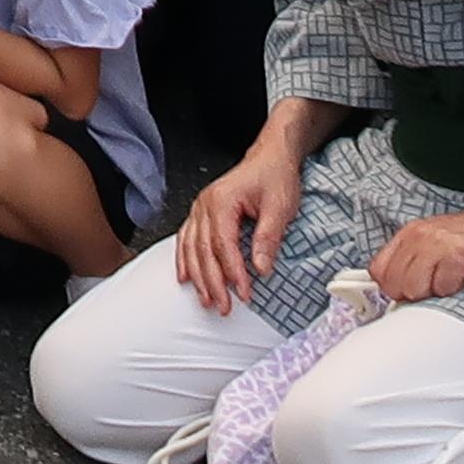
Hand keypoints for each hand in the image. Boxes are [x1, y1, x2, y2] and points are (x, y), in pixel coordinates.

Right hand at [177, 136, 305, 317]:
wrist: (270, 157)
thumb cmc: (274, 176)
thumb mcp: (279, 207)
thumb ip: (268, 238)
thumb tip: (261, 267)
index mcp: (222, 202)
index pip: (224, 245)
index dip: (233, 272)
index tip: (244, 293)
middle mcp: (205, 205)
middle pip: (204, 251)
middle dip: (213, 282)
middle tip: (223, 306)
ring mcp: (200, 208)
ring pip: (191, 248)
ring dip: (198, 277)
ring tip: (206, 299)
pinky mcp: (202, 213)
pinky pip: (186, 238)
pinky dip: (184, 259)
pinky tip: (186, 276)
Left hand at [367, 187, 463, 305]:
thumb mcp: (437, 244)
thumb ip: (415, 262)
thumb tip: (398, 292)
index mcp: (409, 234)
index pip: (378, 271)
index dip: (393, 288)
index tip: (411, 292)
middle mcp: (418, 236)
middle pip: (393, 285)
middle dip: (413, 295)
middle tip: (437, 286)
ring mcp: (436, 244)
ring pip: (413, 289)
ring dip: (434, 293)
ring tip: (453, 281)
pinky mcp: (458, 255)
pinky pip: (443, 288)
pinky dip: (455, 291)